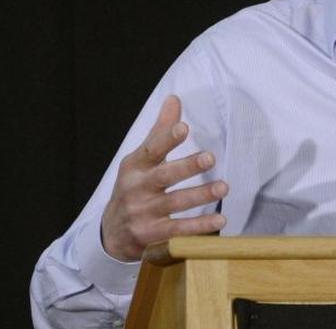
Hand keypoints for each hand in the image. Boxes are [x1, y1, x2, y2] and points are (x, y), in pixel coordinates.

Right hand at [101, 95, 227, 261]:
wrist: (112, 233)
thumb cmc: (134, 187)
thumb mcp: (141, 159)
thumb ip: (161, 131)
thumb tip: (174, 99)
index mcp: (135, 166)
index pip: (151, 149)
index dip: (167, 138)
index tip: (184, 127)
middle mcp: (137, 188)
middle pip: (164, 176)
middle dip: (187, 166)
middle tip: (210, 158)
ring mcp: (143, 213)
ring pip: (174, 203)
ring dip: (200, 195)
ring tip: (223, 188)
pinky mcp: (151, 236)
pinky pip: (178, 231)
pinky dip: (199, 226)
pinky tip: (219, 220)